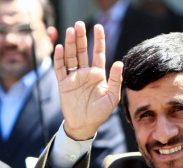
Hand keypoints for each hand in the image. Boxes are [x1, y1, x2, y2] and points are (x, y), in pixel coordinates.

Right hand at [54, 21, 122, 139]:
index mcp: (98, 74)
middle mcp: (86, 73)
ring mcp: (74, 77)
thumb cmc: (100, 112)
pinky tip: (60, 48)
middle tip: (79, 24)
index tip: (98, 27)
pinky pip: (60, 69)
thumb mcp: (112, 97)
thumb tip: (119, 63)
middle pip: (82, 51)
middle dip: (81, 38)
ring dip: (70, 44)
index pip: (98, 54)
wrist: (85, 124)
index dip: (98, 40)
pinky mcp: (64, 83)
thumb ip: (115, 80)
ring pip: (71, 57)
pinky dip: (59, 59)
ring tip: (70, 31)